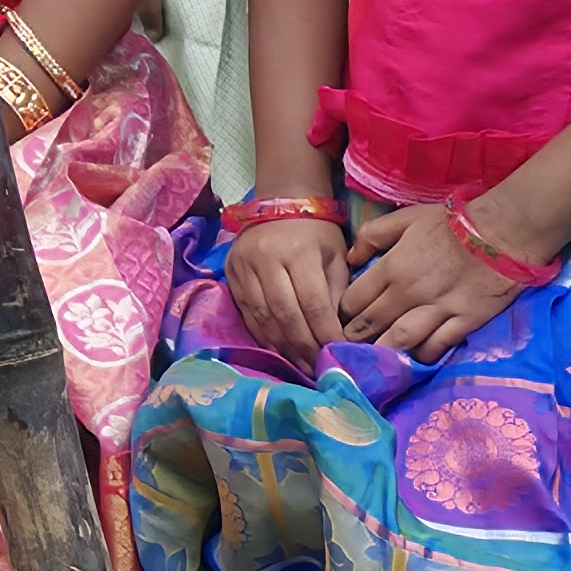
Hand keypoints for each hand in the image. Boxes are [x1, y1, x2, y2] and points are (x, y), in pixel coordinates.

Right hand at [220, 203, 351, 365]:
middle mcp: (267, 259)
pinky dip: (265, 336)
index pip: (314, 304)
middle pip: (286, 315)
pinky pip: (247, 314)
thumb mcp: (336, 256)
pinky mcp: (230, 273)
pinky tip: (280, 350)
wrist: (281, 202)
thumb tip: (340, 334)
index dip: (326, 334)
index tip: (338, 353)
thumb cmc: (316, 232)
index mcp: (299, 252)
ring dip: (284, 348)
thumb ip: (338, 293)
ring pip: (264, 318)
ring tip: (302, 366)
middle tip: (319, 368)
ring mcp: (244, 266)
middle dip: (304, 347)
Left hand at [348, 197, 541, 359]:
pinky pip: (436, 347)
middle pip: (372, 325)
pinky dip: (422, 356)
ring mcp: (437, 310)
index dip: (344, 314)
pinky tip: (414, 359)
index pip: (354, 300)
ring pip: (400, 340)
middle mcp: (410, 292)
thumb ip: (374, 236)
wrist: (502, 231)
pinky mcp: (463, 322)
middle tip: (349, 348)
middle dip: (356, 339)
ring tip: (374, 361)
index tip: (342, 321)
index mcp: (393, 267)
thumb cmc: (452, 223)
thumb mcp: (406, 218)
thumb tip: (351, 258)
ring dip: (383, 353)